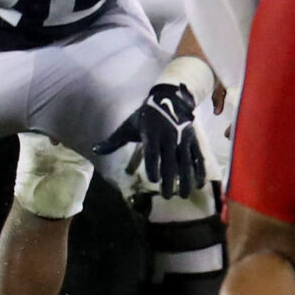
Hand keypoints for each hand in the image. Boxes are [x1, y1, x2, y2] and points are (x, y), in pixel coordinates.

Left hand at [105, 78, 206, 201]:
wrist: (170, 99)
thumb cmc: (145, 116)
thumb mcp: (128, 126)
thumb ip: (113, 141)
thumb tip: (94, 150)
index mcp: (151, 133)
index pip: (152, 152)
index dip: (154, 166)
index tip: (154, 181)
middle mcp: (169, 136)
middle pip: (170, 161)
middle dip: (170, 180)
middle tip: (167, 196)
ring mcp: (183, 138)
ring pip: (186, 161)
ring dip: (186, 179)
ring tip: (183, 195)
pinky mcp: (193, 140)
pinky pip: (198, 157)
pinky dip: (199, 171)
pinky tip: (199, 184)